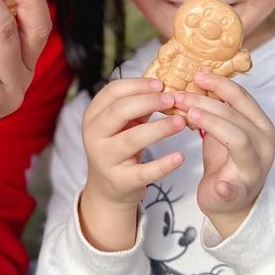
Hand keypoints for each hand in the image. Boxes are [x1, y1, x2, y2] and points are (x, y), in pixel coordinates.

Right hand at [78, 78, 189, 250]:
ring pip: (133, 139)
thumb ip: (136, 105)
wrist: (108, 189)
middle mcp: (94, 135)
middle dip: (148, 102)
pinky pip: (145, 172)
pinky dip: (164, 164)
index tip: (161, 84)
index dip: (138, 85)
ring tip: (181, 122)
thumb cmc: (119, 147)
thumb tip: (164, 85)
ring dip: (160, 128)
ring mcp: (105, 159)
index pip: (112, 91)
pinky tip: (180, 156)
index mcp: (93, 115)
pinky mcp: (121, 180)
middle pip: (120, 111)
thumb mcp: (121, 123)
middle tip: (173, 100)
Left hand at [186, 70, 274, 238]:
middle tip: (179, 96)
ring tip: (189, 116)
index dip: (219, 84)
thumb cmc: (226, 159)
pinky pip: (237, 189)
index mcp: (259, 124)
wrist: (231, 202)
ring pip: (239, 140)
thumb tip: (192, 81)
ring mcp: (255, 168)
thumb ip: (215, 109)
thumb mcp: (223, 129)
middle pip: (236, 115)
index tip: (196, 76)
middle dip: (206, 102)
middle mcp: (263, 143)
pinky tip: (219, 185)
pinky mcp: (241, 192)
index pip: (242, 97)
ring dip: (213, 125)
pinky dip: (228, 187)